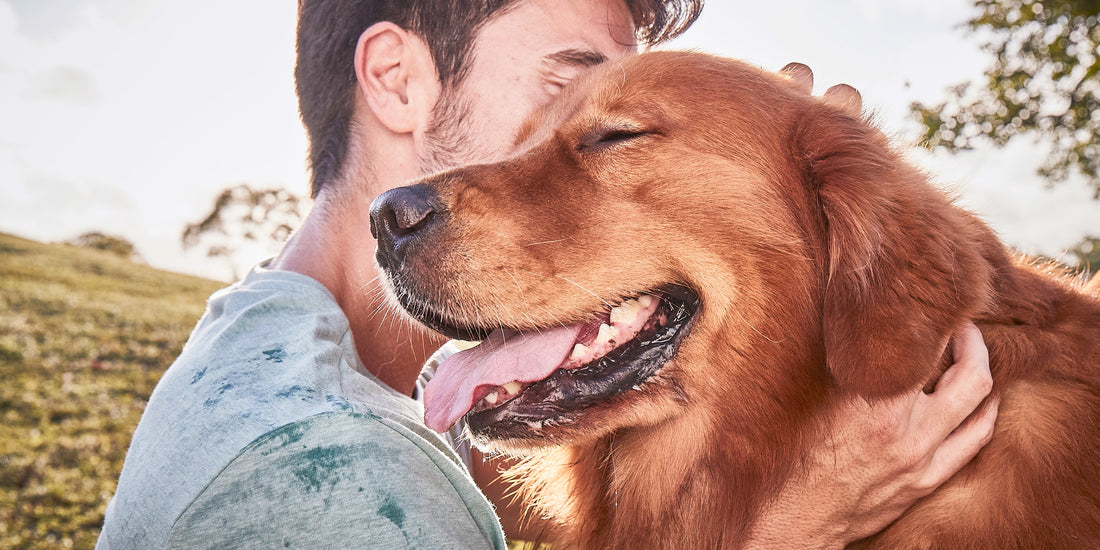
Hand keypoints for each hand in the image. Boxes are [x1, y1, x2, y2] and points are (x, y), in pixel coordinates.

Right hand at [745, 322, 998, 548]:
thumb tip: (860, 325)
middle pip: (971, 377)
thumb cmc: (797, 456)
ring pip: (980, 411)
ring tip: (975, 359)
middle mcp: (907, 432)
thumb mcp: (817, 400)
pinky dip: (981, 416)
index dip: (933, 322)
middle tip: (962, 327)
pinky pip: (972, 444)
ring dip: (984, 379)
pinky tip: (981, 403)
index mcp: (875, 405)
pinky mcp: (927, 482)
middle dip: (973, 343)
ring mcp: (922, 461)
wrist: (798, 517)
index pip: (924, 350)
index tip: (929, 307)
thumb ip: (848, 365)